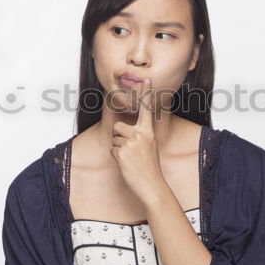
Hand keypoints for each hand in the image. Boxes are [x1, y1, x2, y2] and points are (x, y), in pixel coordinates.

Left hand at [110, 77, 166, 206]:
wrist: (151, 184)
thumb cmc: (150, 166)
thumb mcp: (150, 146)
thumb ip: (141, 135)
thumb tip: (126, 130)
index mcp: (148, 131)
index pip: (146, 109)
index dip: (145, 94)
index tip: (146, 79)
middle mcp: (140, 134)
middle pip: (118, 127)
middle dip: (119, 137)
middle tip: (130, 150)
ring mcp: (130, 143)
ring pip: (114, 139)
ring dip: (118, 149)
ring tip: (130, 159)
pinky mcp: (122, 153)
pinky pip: (112, 150)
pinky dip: (117, 158)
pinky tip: (126, 164)